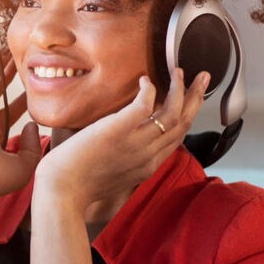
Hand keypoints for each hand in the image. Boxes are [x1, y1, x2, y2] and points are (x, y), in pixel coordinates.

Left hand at [34, 68, 210, 207]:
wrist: (60, 193)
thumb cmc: (75, 185)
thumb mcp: (110, 174)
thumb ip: (121, 159)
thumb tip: (117, 141)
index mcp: (147, 166)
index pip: (177, 138)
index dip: (187, 116)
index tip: (190, 99)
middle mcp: (148, 155)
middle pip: (183, 124)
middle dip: (195, 98)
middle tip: (203, 77)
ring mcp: (135, 144)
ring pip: (172, 114)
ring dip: (180, 90)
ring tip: (179, 71)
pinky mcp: (117, 132)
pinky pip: (144, 106)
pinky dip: (149, 91)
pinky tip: (146, 80)